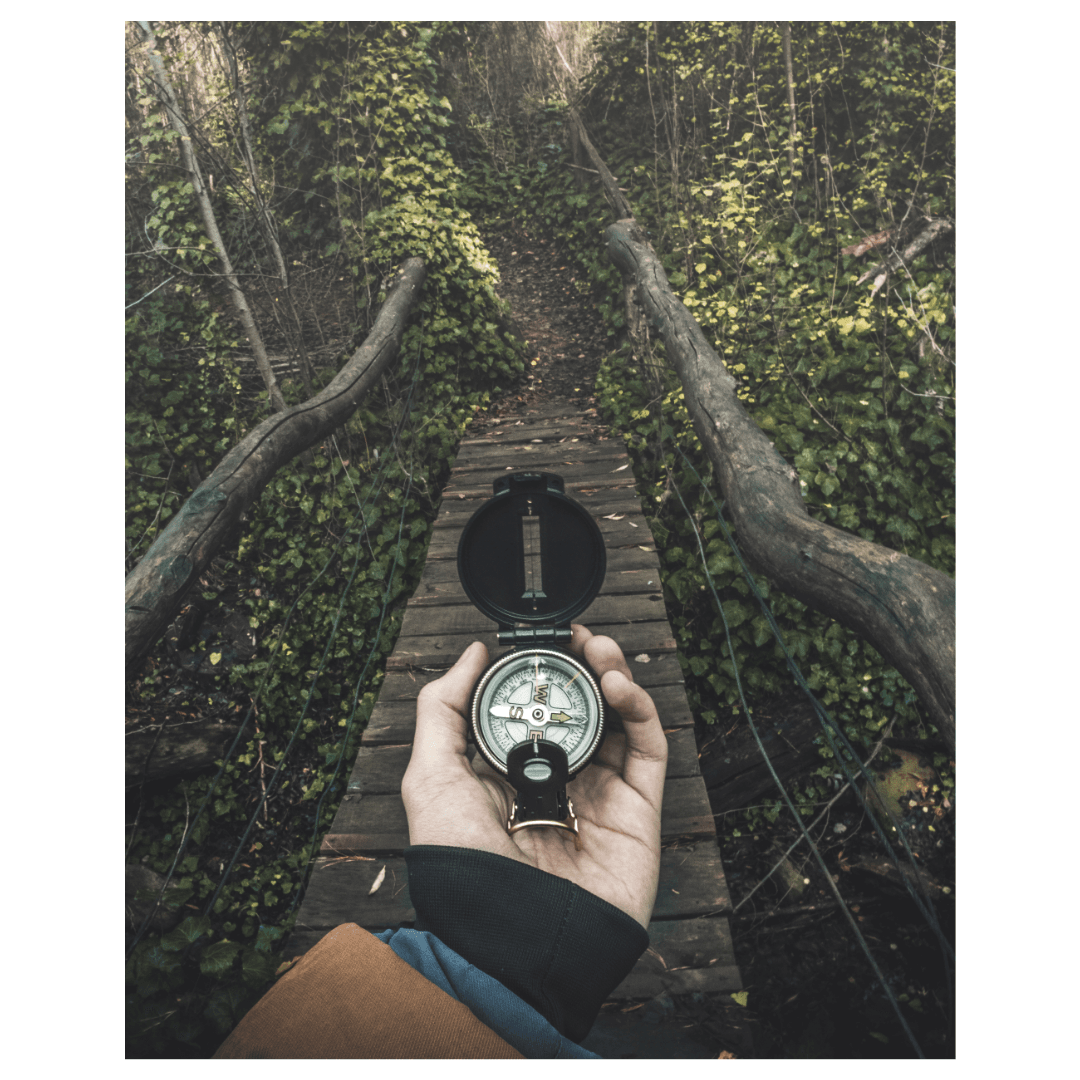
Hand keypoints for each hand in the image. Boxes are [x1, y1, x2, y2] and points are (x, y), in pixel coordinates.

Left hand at [401, 625, 666, 928]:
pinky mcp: (638, 812)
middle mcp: (556, 782)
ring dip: (614, 676)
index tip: (540, 642)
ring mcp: (600, 796)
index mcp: (509, 775)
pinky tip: (618, 685)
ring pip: (619, 722)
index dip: (540, 673)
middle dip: (583, 666)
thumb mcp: (430, 778)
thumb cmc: (463, 865)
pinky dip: (640, 709)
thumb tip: (473, 653)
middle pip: (582, 710)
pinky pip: (648, 749)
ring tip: (602, 649)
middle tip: (580, 638)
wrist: (511, 938)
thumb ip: (443, 709)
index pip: (533, 710)